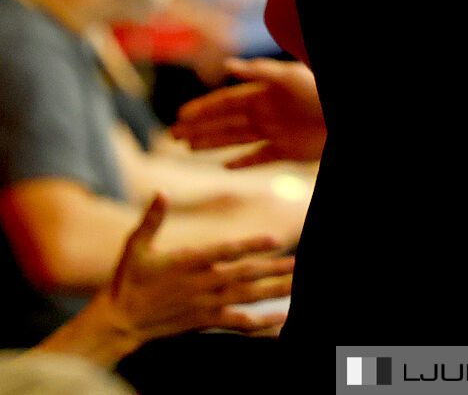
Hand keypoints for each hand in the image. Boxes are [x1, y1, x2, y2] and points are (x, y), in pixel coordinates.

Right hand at [103, 194, 293, 343]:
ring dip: (273, 291)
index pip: (224, 251)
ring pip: (246, 298)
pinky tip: (280, 319)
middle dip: (273, 269)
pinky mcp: (204, 321)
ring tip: (296, 284)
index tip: (275, 239)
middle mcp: (199, 284)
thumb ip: (152, 220)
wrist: (118, 321)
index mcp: (186, 262)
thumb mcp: (135, 247)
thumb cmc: (128, 279)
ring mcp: (204, 304)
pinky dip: (260, 322)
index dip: (249, 245)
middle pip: (243, 275)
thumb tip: (160, 192)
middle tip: (299, 263)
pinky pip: (237, 323)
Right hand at [172, 57, 324, 166]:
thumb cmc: (318, 90)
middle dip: (199, 127)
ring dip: (212, 143)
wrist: (342, 116)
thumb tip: (227, 64)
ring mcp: (275, 133)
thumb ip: (259, 71)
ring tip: (188, 148)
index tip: (180, 114)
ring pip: (236, 140)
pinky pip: (259, 158)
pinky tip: (225, 167)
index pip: (225, 102)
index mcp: (264, 94)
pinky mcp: (287, 152)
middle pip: (225, 122)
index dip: (203, 108)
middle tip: (172, 135)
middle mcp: (266, 114)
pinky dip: (242, 163)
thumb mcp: (289, 76)